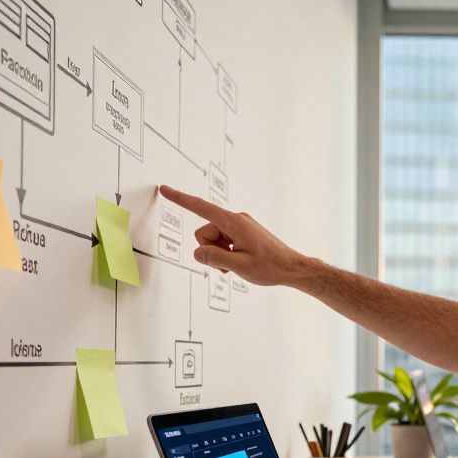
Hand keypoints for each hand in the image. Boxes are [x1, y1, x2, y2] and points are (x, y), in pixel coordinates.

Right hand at [158, 184, 306, 286]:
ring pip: (214, 239)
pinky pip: (224, 241)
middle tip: (229, 264)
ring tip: (237, 264)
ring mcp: (241, 225)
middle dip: (210, 250)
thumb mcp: (239, 266)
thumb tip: (197, 252)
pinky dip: (227, 253)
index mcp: (234, 222)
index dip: (181, 199)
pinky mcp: (244, 232)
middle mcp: (237, 219)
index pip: (201, 208)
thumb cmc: (270, 267)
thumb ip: (214, 258)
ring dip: (220, 254)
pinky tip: (241, 262)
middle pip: (205, 232)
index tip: (165, 189)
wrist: (293, 267)